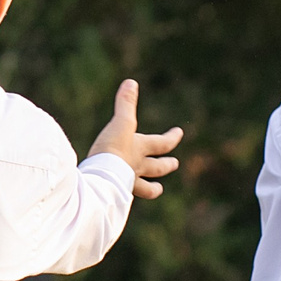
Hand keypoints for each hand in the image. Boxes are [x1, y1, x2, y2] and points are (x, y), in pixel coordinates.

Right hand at [88, 79, 182, 197]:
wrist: (101, 177)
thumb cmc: (112, 149)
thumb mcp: (120, 124)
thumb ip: (125, 104)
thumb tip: (131, 82)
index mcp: (140, 149)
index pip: (162, 143)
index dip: (172, 138)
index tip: (179, 132)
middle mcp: (137, 167)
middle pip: (158, 167)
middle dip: (166, 164)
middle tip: (175, 163)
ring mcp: (128, 182)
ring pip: (145, 187)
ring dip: (153, 188)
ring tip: (157, 189)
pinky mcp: (115, 194)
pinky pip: (125, 196)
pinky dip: (127, 196)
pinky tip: (126, 198)